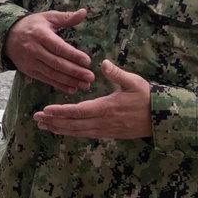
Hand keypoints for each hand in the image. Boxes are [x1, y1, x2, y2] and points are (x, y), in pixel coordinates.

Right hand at [3, 9, 93, 94]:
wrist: (8, 36)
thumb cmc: (33, 25)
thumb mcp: (48, 17)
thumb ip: (66, 17)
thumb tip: (83, 12)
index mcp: (40, 34)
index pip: (59, 47)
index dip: (73, 55)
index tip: (87, 61)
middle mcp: (34, 49)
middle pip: (57, 63)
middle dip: (75, 71)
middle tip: (90, 76)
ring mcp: (31, 62)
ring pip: (53, 74)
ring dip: (70, 81)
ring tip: (85, 85)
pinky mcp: (29, 71)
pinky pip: (46, 80)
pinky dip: (60, 85)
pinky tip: (72, 89)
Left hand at [32, 60, 151, 138]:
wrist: (160, 118)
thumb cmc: (147, 97)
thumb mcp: (134, 82)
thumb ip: (117, 74)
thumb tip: (103, 63)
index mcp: (106, 108)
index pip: (78, 111)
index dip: (61, 111)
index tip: (46, 110)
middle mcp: (103, 121)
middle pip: (74, 124)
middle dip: (54, 121)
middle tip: (37, 118)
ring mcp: (105, 130)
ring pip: (78, 131)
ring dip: (60, 129)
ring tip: (44, 126)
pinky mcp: (108, 134)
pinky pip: (86, 134)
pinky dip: (72, 132)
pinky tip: (62, 130)